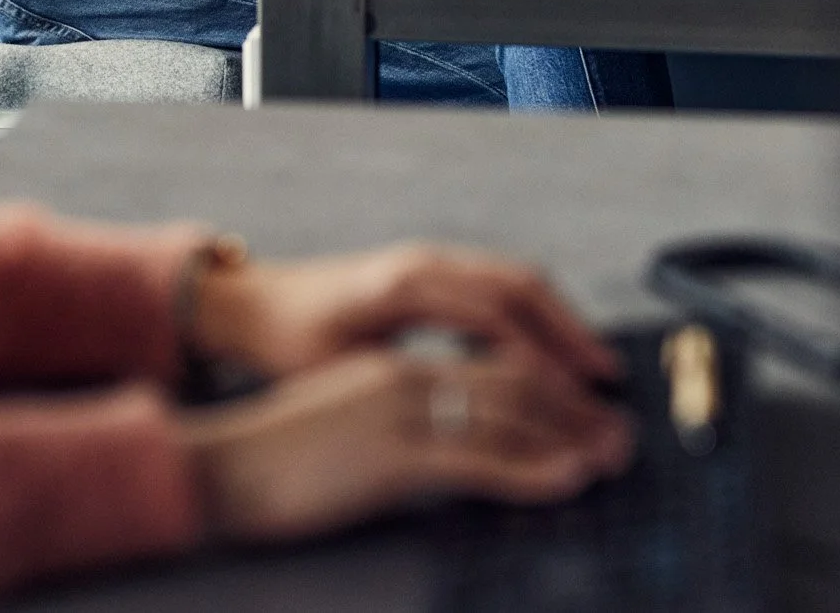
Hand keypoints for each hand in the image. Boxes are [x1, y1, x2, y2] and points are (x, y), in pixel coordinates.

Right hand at [178, 347, 632, 544]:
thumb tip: (453, 444)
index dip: (550, 381)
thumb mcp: (348, 425)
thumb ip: (400, 424)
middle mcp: (404, 376)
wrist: (219, 468)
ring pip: (506, 413)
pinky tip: (566, 478)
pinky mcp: (391, 455)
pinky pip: (479, 459)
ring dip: (569, 435)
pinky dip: (533, 468)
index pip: (490, 361)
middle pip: (512, 380)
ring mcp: (399, 412)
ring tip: (610, 454)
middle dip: (574, 407)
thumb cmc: (278, 458)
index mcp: (394, 366)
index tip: (589, 406)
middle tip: (620, 432)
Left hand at [190, 243, 621, 387]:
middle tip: (606, 380)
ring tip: (594, 366)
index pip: (490, 317)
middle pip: (518, 286)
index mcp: (404, 285)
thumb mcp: (334, 370)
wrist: (253, 301)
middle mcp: (426, 263)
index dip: (535, 359)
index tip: (570, 397)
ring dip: (560, 320)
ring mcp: (432, 260)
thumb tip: (453, 408)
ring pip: (515, 280)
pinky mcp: (434, 271)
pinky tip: (553, 349)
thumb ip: (394, 382)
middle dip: (568, 333)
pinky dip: (536, 313)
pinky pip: (500, 283)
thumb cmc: (288, 340)